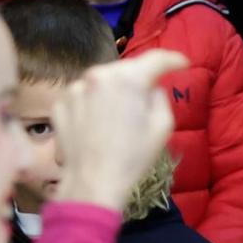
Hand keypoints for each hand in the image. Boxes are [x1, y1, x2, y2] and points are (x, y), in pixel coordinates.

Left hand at [49, 50, 188, 210]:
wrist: (92, 183)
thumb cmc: (133, 157)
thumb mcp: (162, 126)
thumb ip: (160, 97)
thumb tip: (151, 88)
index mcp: (128, 79)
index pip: (156, 59)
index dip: (173, 60)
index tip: (182, 64)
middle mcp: (98, 76)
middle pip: (125, 70)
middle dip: (138, 79)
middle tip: (146, 97)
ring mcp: (75, 89)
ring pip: (102, 82)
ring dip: (113, 92)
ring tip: (118, 116)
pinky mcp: (60, 105)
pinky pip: (83, 97)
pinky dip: (92, 104)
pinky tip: (97, 125)